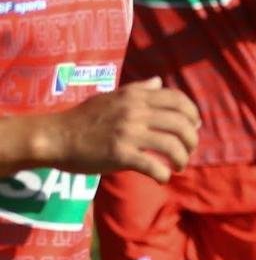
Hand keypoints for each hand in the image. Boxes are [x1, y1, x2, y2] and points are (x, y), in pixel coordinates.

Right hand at [53, 77, 199, 182]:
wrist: (56, 136)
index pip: (177, 99)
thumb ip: (139, 89)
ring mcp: (129, 133)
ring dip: (182, 158)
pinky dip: (163, 174)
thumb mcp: (113, 95)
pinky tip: (163, 178)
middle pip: (180, 123)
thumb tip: (159, 81)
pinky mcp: (119, 154)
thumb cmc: (84, 117)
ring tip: (179, 166)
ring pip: (171, 145)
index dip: (193, 113)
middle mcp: (136, 111)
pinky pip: (152, 165)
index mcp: (137, 96)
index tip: (195, 126)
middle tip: (190, 150)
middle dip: (192, 139)